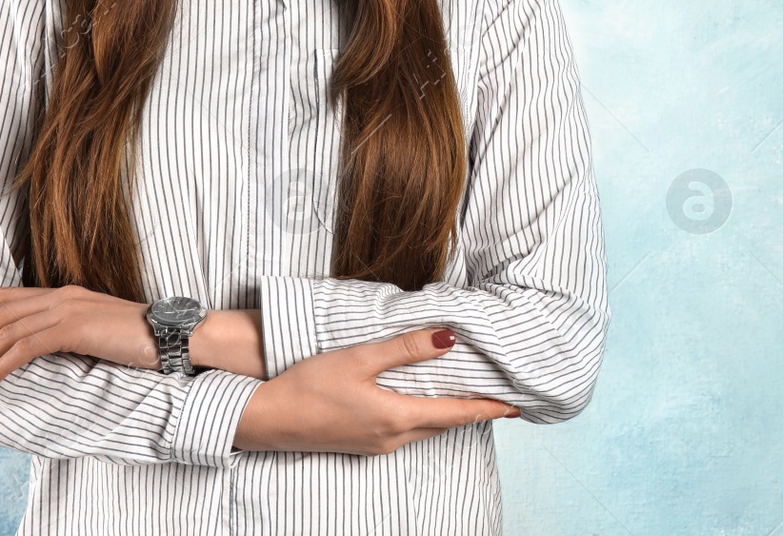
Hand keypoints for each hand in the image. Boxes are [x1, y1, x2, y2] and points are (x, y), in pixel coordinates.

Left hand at [0, 285, 157, 392]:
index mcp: (63, 295)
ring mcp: (67, 309)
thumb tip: (41, 350)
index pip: (7, 295)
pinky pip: (27, 347)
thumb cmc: (139, 337)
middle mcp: (60, 296)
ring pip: (5, 332)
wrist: (172, 332)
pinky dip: (2, 366)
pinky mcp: (74, 328)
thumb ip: (68, 333)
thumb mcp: (96, 332)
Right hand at [232, 328, 520, 454]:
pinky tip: (428, 405)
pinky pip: (409, 431)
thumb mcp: (359, 358)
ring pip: (427, 428)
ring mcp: (378, 444)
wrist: (266, 419)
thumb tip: (449, 339)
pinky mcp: (364, 442)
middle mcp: (393, 437)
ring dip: (452, 415)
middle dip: (476, 411)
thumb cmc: (308, 385)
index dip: (488, 407)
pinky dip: (428, 417)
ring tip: (474, 400)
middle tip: (503, 400)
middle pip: (446, 423)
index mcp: (397, 417)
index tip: (516, 404)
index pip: (457, 412)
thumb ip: (405, 348)